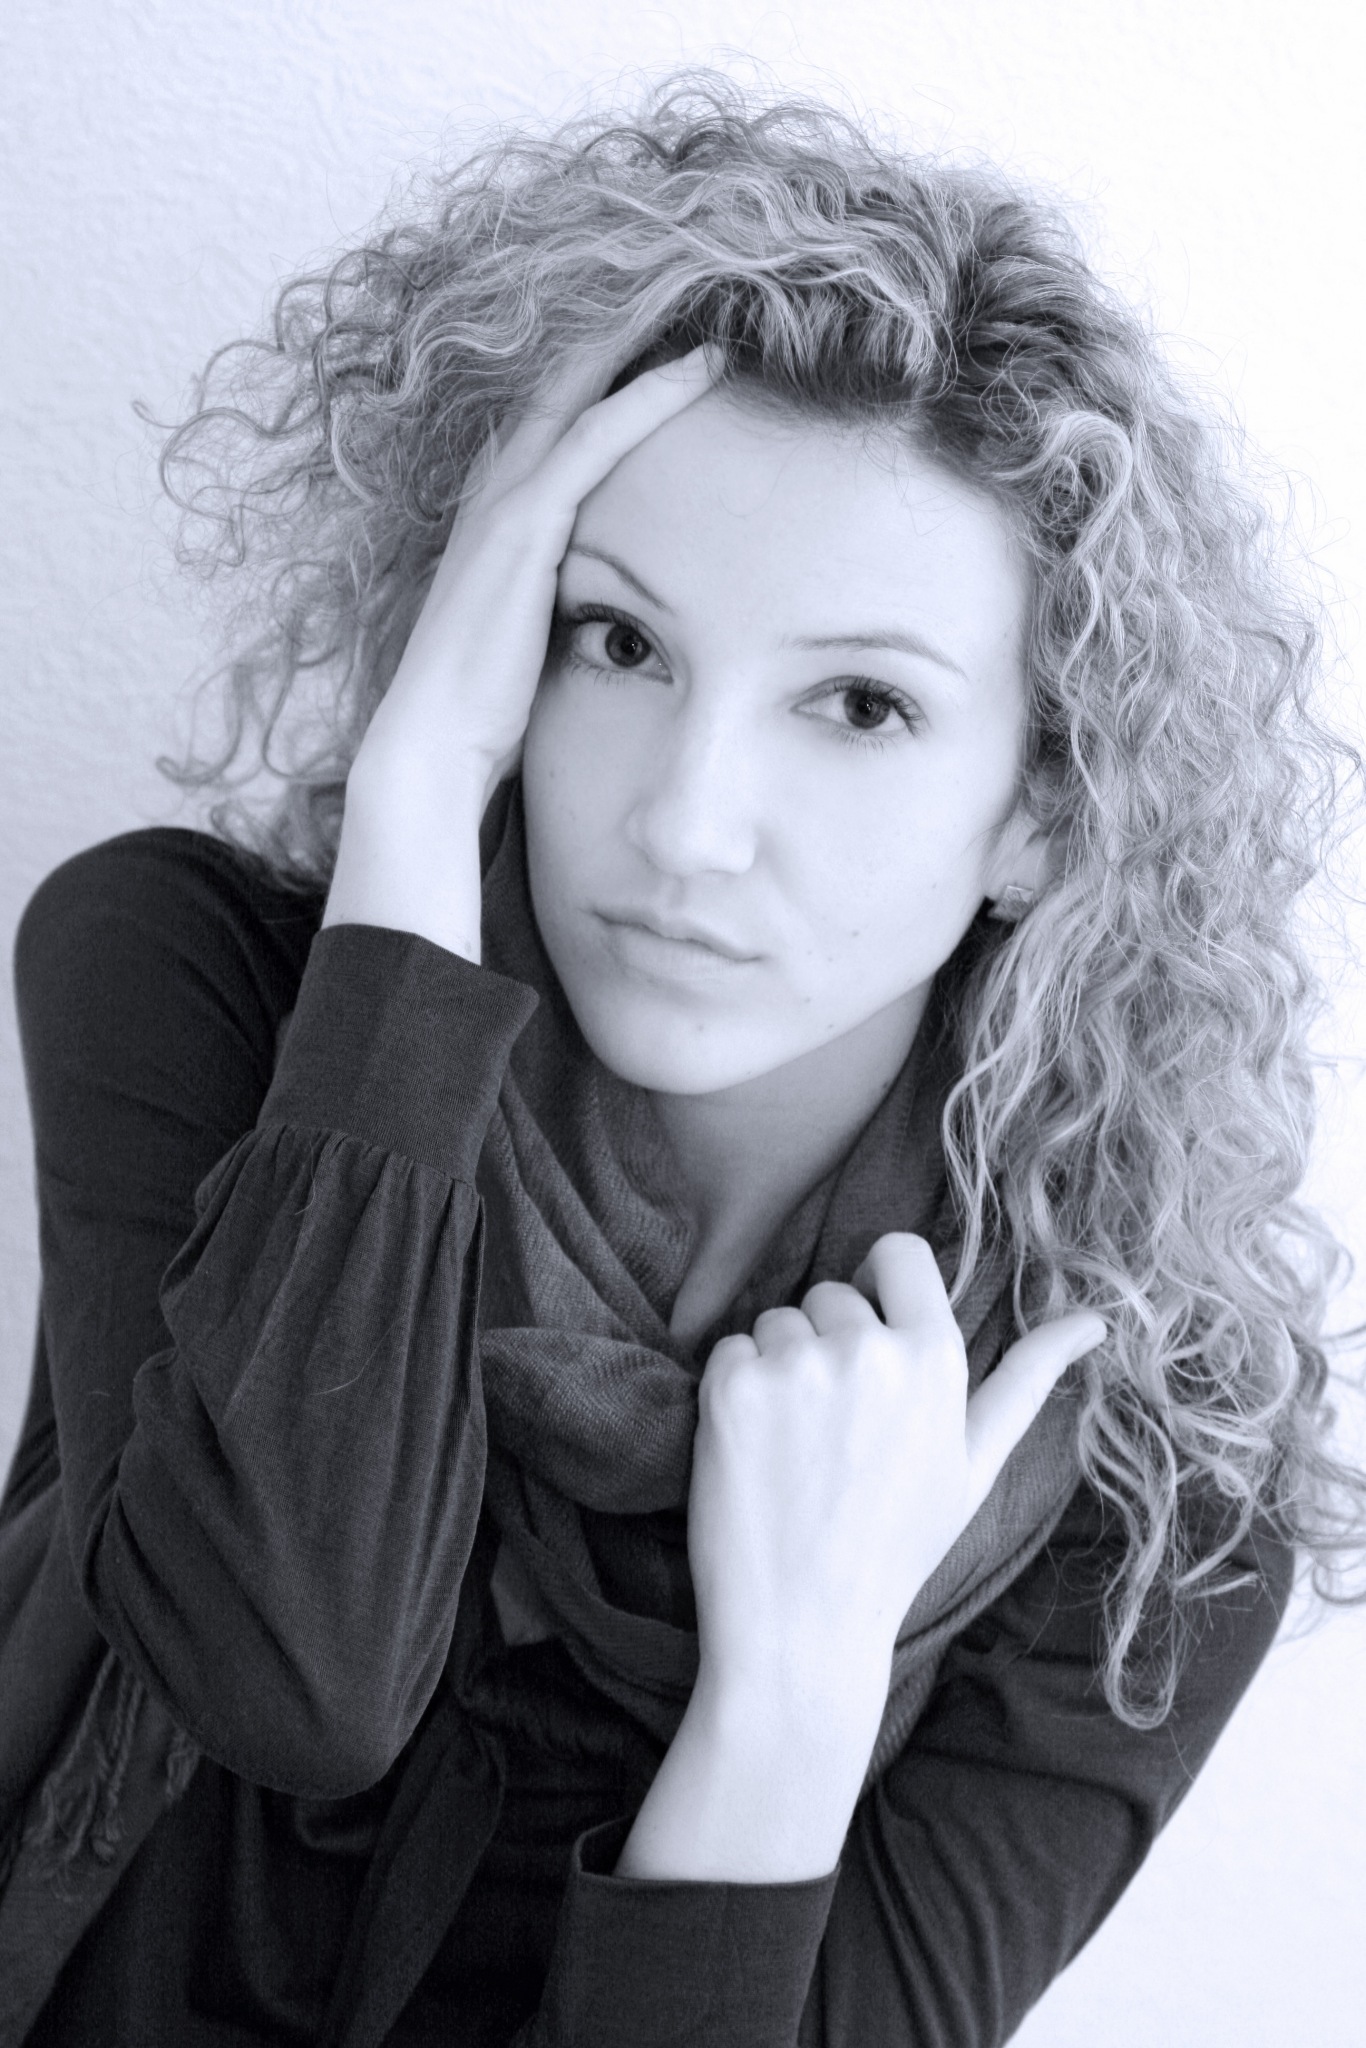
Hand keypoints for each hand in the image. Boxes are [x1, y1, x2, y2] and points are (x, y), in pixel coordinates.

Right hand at [322, 342, 721, 957]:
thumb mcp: (530, 633)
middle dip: (622, 326)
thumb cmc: (485, 705)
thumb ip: (560, 598)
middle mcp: (495, 491)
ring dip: (643, 339)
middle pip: (564, 382)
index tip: (664, 330)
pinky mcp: (526, 526)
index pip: (556, 418)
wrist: (435, 742)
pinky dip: (648, 396)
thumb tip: (610, 610)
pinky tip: (700, 366)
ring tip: (704, 294)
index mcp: (498, 515)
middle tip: (686, 276)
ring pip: (581, 391)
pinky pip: (596, 438)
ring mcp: (507, 502)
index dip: (605, 368)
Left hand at [687, 1232, 1106, 1730]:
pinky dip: (734, 1390)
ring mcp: (795, 1363)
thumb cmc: (896, 1546)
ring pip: (777, 1321)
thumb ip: (1028, 1379)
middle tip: (836, 1431)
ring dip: (779, 1367)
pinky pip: (729, 1348)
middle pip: (832, 1294)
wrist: (803, 1628)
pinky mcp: (731, 1385)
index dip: (880, 1285)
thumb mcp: (976, 1463)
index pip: (900, 1253)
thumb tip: (1096, 1319)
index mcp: (936, 1358)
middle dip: (829, 1344)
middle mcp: (868, 1347)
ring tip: (797, 1448)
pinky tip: (756, 1452)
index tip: (872, 1332)